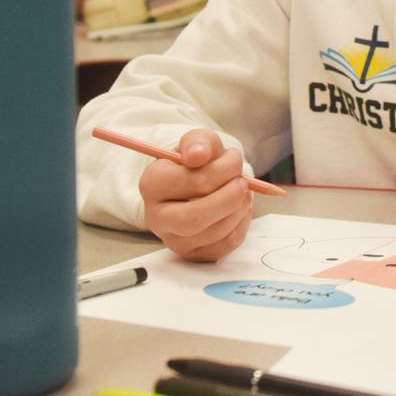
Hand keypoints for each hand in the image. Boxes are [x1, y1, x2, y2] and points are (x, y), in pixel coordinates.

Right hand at [139, 128, 252, 260]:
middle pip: (193, 218)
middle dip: (228, 198)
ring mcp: (174, 239)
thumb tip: (197, 155)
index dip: (221, 170)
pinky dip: (240, 224)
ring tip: (243, 191)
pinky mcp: (194, 254)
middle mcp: (156, 216)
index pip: (190, 182)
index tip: (234, 158)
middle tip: (243, 182)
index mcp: (152, 184)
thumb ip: (198, 142)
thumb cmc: (197, 162)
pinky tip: (238, 208)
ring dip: (238, 209)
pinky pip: (224, 245)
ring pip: (213, 232)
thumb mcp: (197, 142)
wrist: (198, 183)